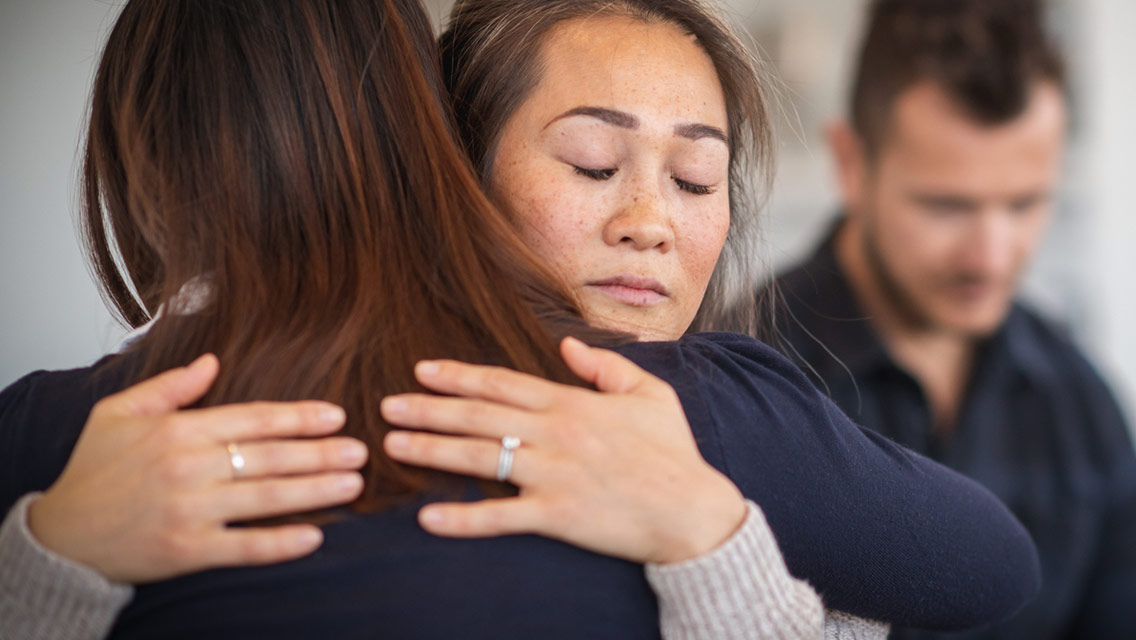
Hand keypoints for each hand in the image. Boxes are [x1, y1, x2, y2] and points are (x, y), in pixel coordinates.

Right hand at [27, 354, 367, 582]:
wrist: (61, 536)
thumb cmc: (93, 472)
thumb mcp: (119, 413)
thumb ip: (170, 386)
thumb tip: (213, 359)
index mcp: (178, 431)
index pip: (254, 419)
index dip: (300, 417)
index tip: (336, 416)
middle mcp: (188, 469)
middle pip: (271, 456)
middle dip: (321, 452)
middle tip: (362, 450)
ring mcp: (190, 511)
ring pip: (267, 498)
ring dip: (316, 490)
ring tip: (354, 483)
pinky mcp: (187, 551)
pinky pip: (245, 546)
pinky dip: (281, 542)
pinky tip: (315, 535)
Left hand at [380, 337, 746, 563]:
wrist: (693, 511)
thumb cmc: (672, 452)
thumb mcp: (649, 393)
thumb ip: (604, 367)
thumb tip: (565, 344)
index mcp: (572, 404)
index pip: (503, 383)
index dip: (459, 376)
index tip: (422, 370)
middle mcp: (556, 435)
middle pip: (480, 416)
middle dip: (429, 408)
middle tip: (385, 406)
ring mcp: (554, 476)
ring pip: (480, 459)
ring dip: (432, 450)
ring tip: (394, 446)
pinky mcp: (557, 516)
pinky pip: (501, 518)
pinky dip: (463, 519)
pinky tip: (428, 518)